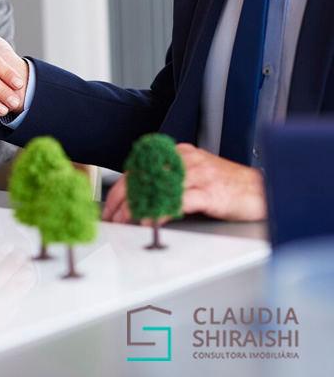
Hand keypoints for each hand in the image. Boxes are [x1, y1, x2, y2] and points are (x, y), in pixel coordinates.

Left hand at [102, 143, 265, 222]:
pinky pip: (177, 201)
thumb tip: (142, 200)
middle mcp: (186, 160)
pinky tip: (150, 222)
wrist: (265, 190)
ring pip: (157, 187)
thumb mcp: (195, 177)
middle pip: (144, 176)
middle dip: (123, 198)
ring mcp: (198, 174)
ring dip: (137, 206)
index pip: (141, 168)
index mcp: (180, 155)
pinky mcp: (209, 192)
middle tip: (113, 217)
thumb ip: (171, 182)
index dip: (122, 188)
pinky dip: (160, 212)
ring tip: (124, 221)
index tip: (112, 206)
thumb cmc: (229, 187)